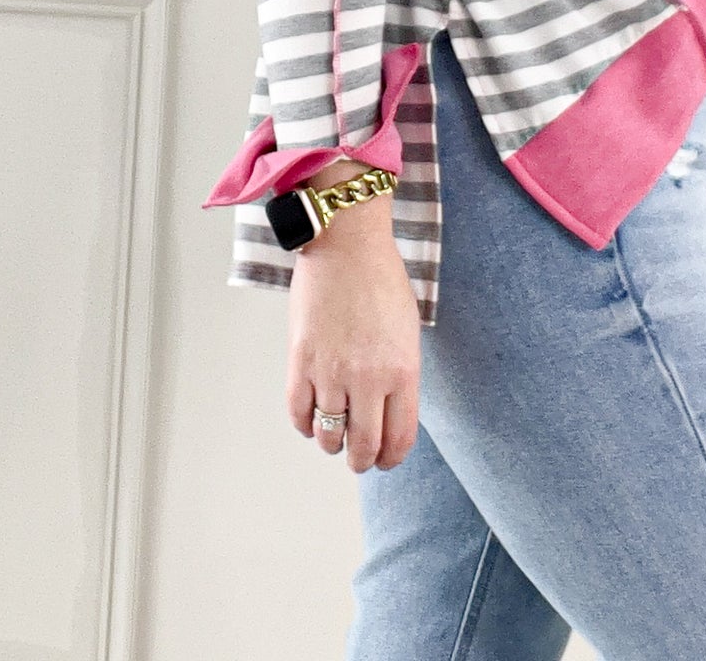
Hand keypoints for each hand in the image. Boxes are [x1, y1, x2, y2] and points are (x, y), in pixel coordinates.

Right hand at [285, 180, 421, 473]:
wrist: (347, 245)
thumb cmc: (381, 281)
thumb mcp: (407, 332)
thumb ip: (401, 376)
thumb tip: (389, 414)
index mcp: (403, 371)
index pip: (399, 440)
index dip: (391, 458)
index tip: (385, 459)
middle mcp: (368, 379)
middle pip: (362, 448)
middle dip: (361, 460)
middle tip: (358, 456)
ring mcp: (331, 372)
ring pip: (328, 437)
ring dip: (332, 443)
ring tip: (334, 434)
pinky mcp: (300, 361)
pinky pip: (298, 414)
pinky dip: (304, 424)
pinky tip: (312, 416)